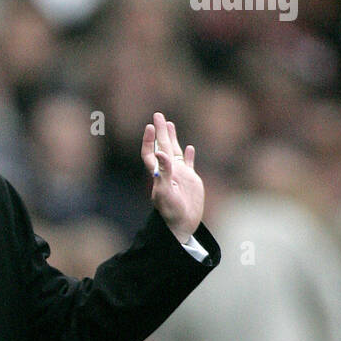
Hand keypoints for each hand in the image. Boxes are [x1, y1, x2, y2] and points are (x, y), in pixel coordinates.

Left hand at [141, 112, 203, 242]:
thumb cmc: (170, 212)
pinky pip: (189, 164)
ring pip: (174, 153)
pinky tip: (188, 148)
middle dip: (160, 132)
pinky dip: (188, 155)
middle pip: (162, 147)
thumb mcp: (166, 192)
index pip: (151, 153)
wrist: (182, 225)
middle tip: (158, 115)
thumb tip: (160, 152)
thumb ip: (163, 172)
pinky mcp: (191, 181)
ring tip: (170, 124)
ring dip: (172, 139)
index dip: (149, 140)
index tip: (150, 127)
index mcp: (159, 174)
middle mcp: (168, 172)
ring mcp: (180, 176)